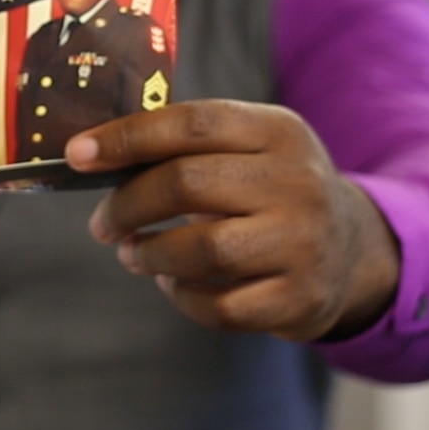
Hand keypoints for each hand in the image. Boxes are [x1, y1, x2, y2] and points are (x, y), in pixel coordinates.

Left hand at [65, 100, 401, 342]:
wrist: (351, 251)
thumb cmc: (271, 190)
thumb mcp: (252, 147)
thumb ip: (188, 144)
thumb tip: (93, 153)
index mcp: (280, 131)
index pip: (192, 124)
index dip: (126, 138)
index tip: (77, 155)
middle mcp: (298, 183)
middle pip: (187, 184)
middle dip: (128, 204)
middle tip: (102, 222)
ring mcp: (303, 244)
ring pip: (201, 250)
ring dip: (149, 253)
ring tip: (131, 252)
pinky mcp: (299, 299)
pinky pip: (219, 305)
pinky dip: (181, 296)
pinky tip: (173, 283)